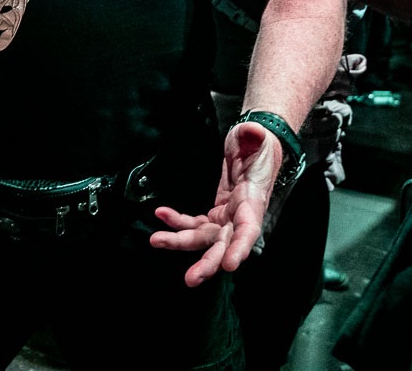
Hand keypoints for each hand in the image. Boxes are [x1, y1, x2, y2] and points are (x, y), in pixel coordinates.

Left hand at [149, 122, 279, 284]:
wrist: (253, 147)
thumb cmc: (256, 143)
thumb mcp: (256, 136)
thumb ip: (253, 136)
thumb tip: (253, 132)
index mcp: (254, 201)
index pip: (249, 229)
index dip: (240, 247)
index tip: (229, 265)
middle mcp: (241, 216)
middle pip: (224, 245)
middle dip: (208, 263)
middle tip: (190, 279)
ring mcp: (227, 218)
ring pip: (203, 239)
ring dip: (180, 243)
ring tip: (156, 240)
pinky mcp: (215, 214)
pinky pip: (194, 224)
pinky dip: (176, 221)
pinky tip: (160, 213)